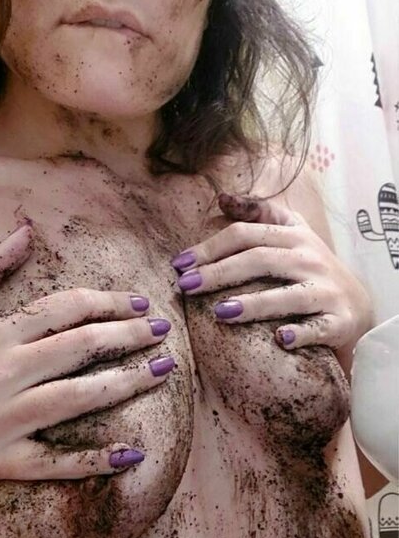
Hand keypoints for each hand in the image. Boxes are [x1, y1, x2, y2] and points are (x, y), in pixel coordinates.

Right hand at [0, 223, 175, 483]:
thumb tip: (28, 231)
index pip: (66, 308)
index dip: (109, 302)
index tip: (140, 303)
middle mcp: (4, 373)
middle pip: (82, 348)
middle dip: (130, 336)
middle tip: (166, 330)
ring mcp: (6, 419)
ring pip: (78, 398)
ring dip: (127, 383)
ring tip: (162, 370)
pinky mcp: (4, 460)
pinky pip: (57, 461)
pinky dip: (96, 460)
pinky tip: (134, 453)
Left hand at [171, 191, 371, 352]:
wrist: (358, 307)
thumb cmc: (313, 268)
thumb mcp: (293, 232)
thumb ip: (260, 212)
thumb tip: (222, 197)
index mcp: (293, 236)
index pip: (245, 234)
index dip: (210, 247)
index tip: (179, 263)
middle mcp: (310, 259)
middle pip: (259, 260)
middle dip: (219, 273)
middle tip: (186, 287)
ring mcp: (326, 291)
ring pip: (287, 296)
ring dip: (253, 304)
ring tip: (220, 313)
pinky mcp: (338, 321)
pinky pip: (318, 329)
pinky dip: (300, 334)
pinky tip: (280, 339)